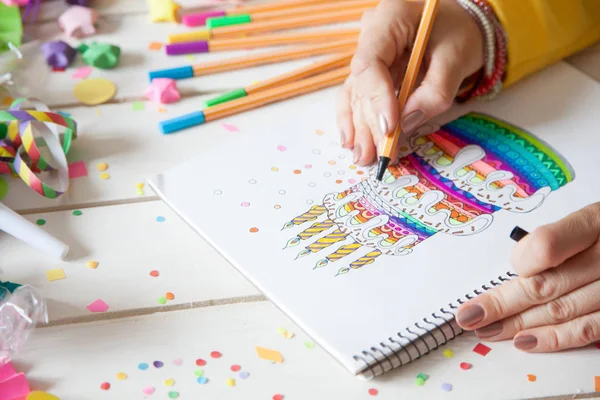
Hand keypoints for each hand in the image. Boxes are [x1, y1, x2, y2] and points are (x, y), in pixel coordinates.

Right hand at [336, 0, 483, 165]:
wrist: (459, 27)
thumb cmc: (459, 34)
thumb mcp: (456, 58)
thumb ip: (434, 91)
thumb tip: (406, 125)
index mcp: (390, 17)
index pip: (371, 61)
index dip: (377, 97)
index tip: (389, 127)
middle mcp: (371, 34)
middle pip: (362, 84)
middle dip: (368, 122)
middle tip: (373, 153)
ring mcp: (367, 54)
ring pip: (356, 94)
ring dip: (359, 127)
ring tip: (362, 156)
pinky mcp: (370, 73)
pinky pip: (357, 97)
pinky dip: (356, 120)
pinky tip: (352, 142)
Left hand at [456, 203, 599, 351]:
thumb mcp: (590, 219)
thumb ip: (558, 238)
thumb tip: (519, 264)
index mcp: (596, 223)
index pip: (551, 243)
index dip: (523, 261)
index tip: (505, 269)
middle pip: (547, 284)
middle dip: (502, 303)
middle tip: (469, 315)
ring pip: (562, 309)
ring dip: (520, 324)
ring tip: (487, 330)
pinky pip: (590, 328)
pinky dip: (556, 338)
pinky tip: (526, 342)